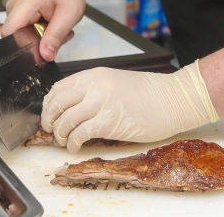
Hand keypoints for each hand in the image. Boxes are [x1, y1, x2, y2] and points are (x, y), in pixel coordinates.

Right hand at [1, 0, 84, 61]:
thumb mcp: (69, 13)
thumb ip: (56, 36)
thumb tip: (45, 56)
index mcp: (23, 5)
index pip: (9, 36)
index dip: (25, 49)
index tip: (44, 51)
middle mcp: (14, 8)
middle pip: (19, 39)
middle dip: (41, 43)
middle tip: (62, 35)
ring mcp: (15, 10)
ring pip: (25, 37)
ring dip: (44, 37)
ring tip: (60, 25)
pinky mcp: (20, 14)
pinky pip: (27, 31)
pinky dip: (42, 32)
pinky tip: (53, 23)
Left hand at [40, 62, 217, 152]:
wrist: (174, 98)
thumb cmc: (150, 93)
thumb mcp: (115, 82)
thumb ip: (94, 90)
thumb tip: (74, 106)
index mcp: (94, 75)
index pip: (59, 88)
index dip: (49, 104)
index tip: (49, 115)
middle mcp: (94, 86)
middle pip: (57, 104)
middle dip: (49, 120)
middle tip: (51, 131)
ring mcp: (101, 103)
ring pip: (65, 120)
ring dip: (60, 134)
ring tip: (65, 141)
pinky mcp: (109, 121)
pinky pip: (80, 133)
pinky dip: (73, 143)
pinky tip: (76, 147)